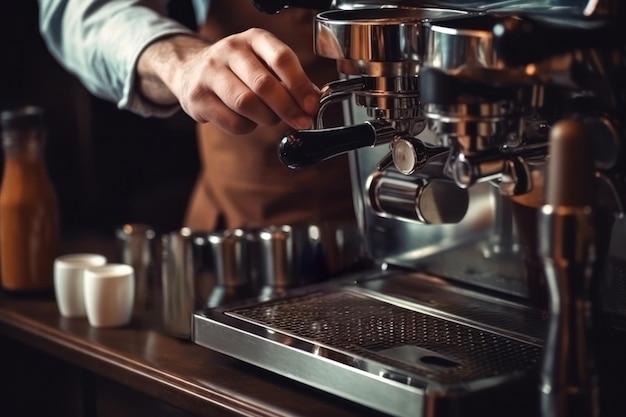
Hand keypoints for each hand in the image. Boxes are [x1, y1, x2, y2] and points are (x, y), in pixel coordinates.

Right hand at [137, 30, 319, 133]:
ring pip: (246, 104)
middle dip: (288, 108)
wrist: (191, 70)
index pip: (281, 58)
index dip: (300, 85)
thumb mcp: (265, 64)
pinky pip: (232, 122)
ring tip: (271, 118)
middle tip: (300, 121)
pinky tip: (248, 120)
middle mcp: (230, 50)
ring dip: (267, 118)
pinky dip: (247, 127)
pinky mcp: (198, 97)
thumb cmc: (239, 70)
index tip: (311, 106)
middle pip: (264, 84)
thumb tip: (313, 102)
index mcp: (254, 39)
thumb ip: (290, 81)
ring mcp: (210, 73)